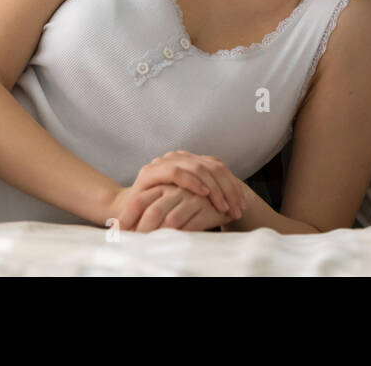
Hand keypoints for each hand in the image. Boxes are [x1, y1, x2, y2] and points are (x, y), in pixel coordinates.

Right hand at [111, 150, 244, 229]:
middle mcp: (178, 157)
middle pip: (211, 166)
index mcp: (189, 160)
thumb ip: (208, 194)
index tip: (242, 204)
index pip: (217, 166)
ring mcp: (164, 162)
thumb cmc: (163, 210)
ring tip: (224, 206)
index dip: (232, 184)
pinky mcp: (151, 172)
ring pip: (198, 167)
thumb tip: (239, 198)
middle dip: (228, 189)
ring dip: (214, 188)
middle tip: (237, 209)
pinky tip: (204, 194)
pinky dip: (193, 182)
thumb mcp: (190, 201)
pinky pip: (177, 172)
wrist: (128, 213)